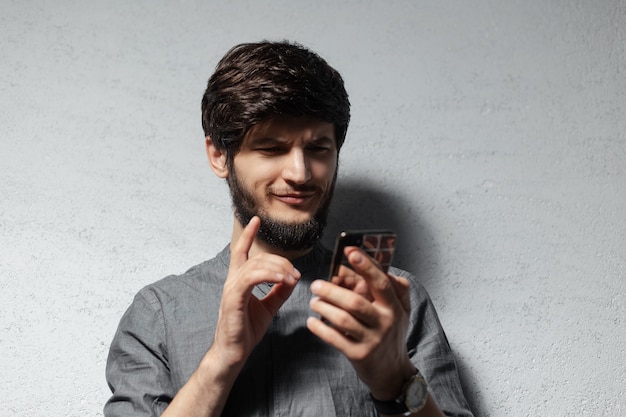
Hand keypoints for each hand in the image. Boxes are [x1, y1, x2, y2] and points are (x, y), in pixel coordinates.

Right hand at [212, 216, 300, 366]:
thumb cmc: (246, 331)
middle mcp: (232, 281)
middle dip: (280, 261)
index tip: (256, 220)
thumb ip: (279, 291)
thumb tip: (292, 277)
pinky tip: (283, 279)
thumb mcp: (269, 307)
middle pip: (257, 258)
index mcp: (239, 281)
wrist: (234, 353)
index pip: (240, 251)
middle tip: (295, 273)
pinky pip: (251, 278)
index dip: (248, 235)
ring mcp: (231, 289)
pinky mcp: (233, 299)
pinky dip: (269, 275)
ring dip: (278, 268)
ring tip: (292, 278)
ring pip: (255, 265)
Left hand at [307, 246, 413, 399]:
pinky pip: (336, 338)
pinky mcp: (359, 355)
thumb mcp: (400, 309)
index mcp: (394, 306)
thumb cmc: (392, 333)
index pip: (380, 282)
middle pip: (355, 301)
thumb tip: (372, 264)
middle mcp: (385, 322)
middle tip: (315, 284)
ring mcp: (372, 340)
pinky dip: (321, 328)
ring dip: (324, 308)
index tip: (350, 251)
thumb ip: (392, 287)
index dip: (365, 265)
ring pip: (343, 319)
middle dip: (332, 290)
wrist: (392, 371)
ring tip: (314, 301)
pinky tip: (312, 321)